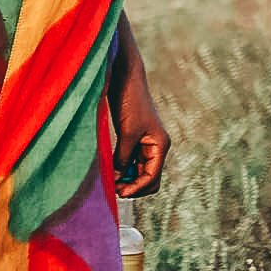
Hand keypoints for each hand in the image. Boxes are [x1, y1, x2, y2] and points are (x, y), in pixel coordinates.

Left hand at [112, 61, 170, 197]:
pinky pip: (130, 160)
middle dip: (133, 186)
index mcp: (160, 145)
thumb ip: (123, 157)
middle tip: (114, 190)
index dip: (136, 188)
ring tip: (109, 183)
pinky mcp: (133, 138)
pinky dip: (121, 168)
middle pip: (148, 178)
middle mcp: (155, 146)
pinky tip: (109, 170)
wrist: (125, 77)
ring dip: (126, 178)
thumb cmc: (130, 101)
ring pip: (138, 171)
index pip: (152, 177)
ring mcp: (145, 143)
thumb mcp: (127, 132)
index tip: (119, 193)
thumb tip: (116, 180)